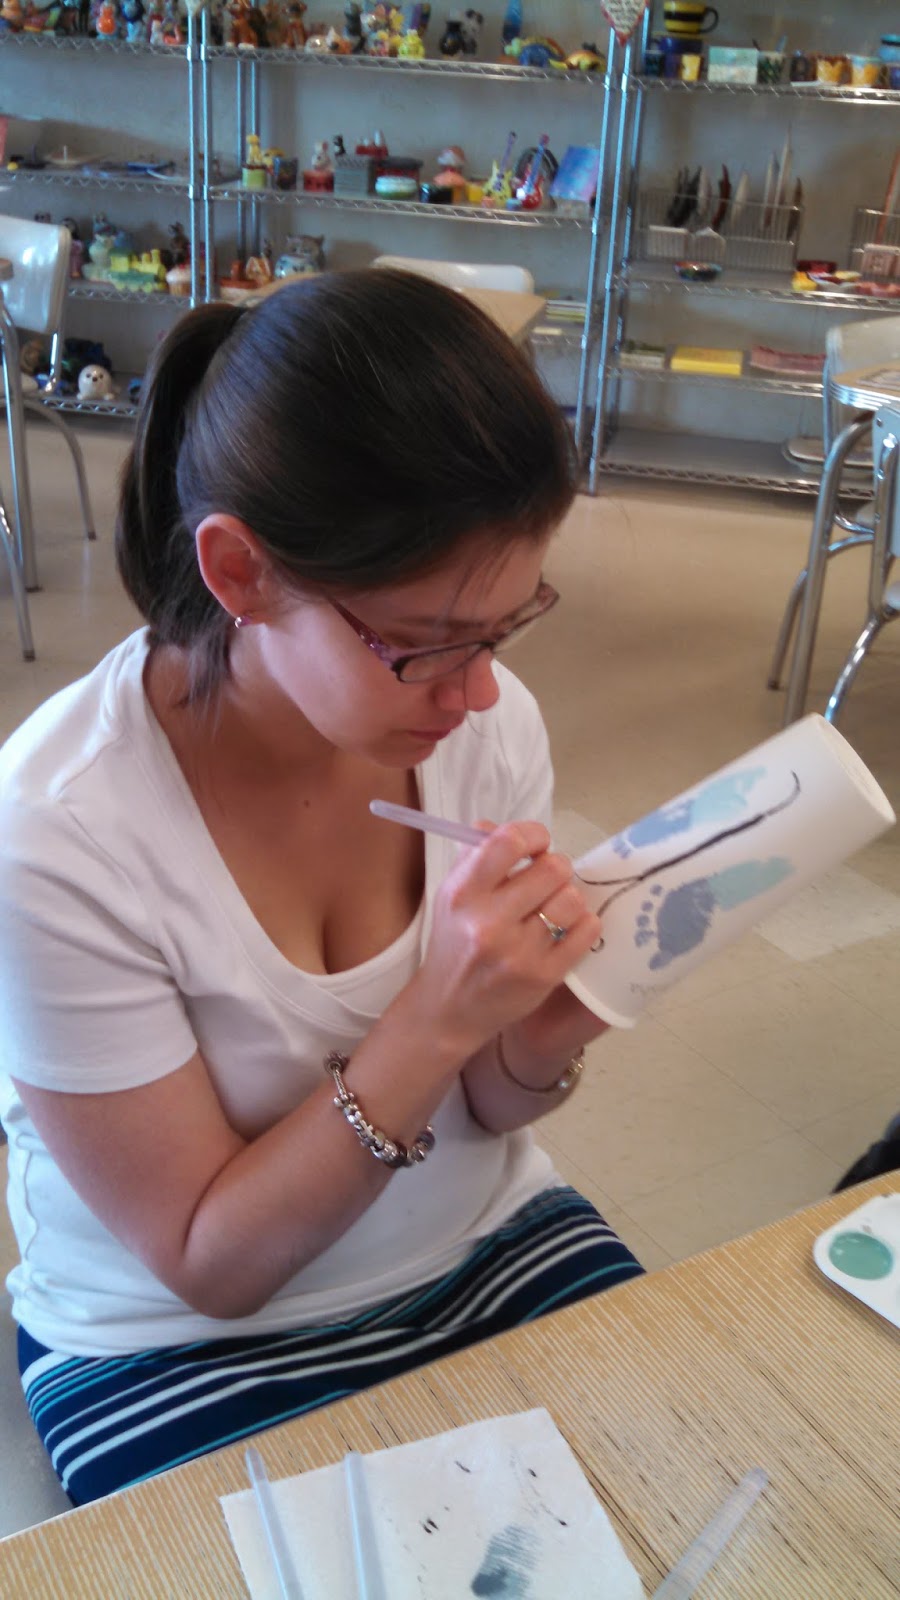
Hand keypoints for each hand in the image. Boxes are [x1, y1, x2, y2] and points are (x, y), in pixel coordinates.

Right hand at [409, 820, 601, 1057]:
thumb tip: (497, 826)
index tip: (536, 845)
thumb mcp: (451, 895)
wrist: (449, 1009)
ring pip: (572, 899)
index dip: (534, 834)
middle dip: (556, 867)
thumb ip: (474, 856)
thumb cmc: (454, 943)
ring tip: (555, 906)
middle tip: (547, 879)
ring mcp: (518, 952)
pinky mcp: (543, 977)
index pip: (509, 841)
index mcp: (463, 894)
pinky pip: (586, 931)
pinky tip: (569, 927)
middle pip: (553, 868)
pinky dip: (584, 924)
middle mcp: (489, 922)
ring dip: (569, 896)